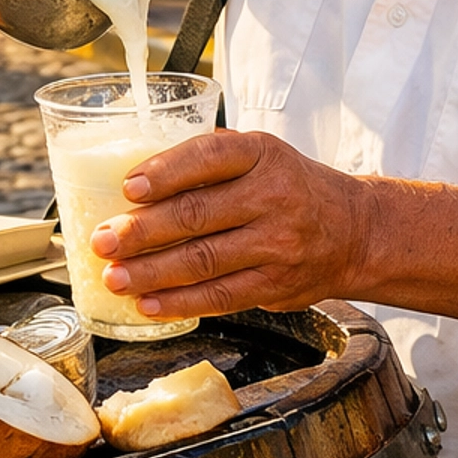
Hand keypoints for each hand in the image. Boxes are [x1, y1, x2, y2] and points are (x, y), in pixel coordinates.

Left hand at [88, 130, 368, 320]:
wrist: (354, 232)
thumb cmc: (293, 188)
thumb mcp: (262, 155)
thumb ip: (210, 158)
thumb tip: (138, 176)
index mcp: (263, 154)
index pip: (210, 157)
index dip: (166, 171)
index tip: (130, 187)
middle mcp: (273, 197)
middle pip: (198, 214)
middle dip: (142, 230)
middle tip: (104, 240)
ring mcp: (277, 244)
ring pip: (203, 261)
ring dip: (151, 272)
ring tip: (115, 277)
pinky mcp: (275, 285)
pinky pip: (220, 297)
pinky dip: (180, 302)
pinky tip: (149, 303)